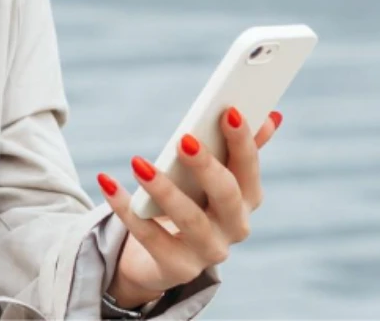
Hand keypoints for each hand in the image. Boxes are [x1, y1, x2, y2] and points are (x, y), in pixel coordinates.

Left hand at [97, 107, 282, 307]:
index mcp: (246, 199)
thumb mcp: (214, 176)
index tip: (229, 111)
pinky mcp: (175, 267)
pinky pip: (147, 235)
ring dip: (165, 190)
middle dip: (207, 167)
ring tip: (138, 162)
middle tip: (185, 139)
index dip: (242, 142)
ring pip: (189, 220)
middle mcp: (233, 227)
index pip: (249, 169)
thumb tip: (272, 116)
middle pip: (226, 196)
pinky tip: (107, 181)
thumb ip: (238, 149)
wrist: (163, 257)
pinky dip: (125, 207)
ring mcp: (206, 251)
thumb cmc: (193, 202)